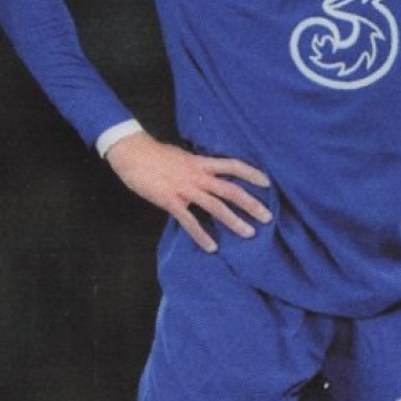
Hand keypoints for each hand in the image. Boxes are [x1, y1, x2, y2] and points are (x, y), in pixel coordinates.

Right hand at [106, 132, 271, 253]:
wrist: (132, 152)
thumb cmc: (155, 154)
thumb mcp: (182, 157)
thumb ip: (197, 167)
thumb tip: (208, 174)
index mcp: (201, 162)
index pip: (233, 165)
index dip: (251, 173)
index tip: (268, 183)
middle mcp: (198, 175)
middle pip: (230, 189)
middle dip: (251, 203)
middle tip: (268, 217)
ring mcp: (185, 189)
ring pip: (216, 206)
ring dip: (234, 221)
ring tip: (249, 234)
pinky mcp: (170, 201)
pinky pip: (189, 221)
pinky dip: (201, 235)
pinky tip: (212, 247)